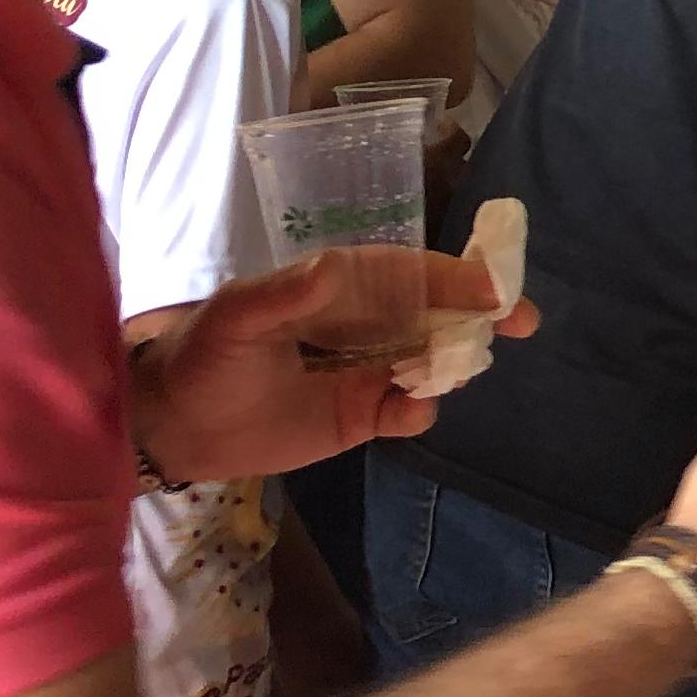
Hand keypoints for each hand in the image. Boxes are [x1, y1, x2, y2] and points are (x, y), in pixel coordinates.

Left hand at [129, 246, 533, 482]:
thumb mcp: (234, 318)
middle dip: (482, 313)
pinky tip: (408, 410)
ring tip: (454, 370)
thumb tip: (336, 269)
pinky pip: (409, 410)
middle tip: (524, 321)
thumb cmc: (202, 358)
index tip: (491, 286)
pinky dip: (419, 409)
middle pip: (436, 312)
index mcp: (338, 290)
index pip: (408, 274)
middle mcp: (363, 324)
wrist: (172, 427)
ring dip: (454, 361)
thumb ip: (283, 294)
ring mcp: (366, 371)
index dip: (452, 276)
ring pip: (432, 359)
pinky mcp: (361, 416)